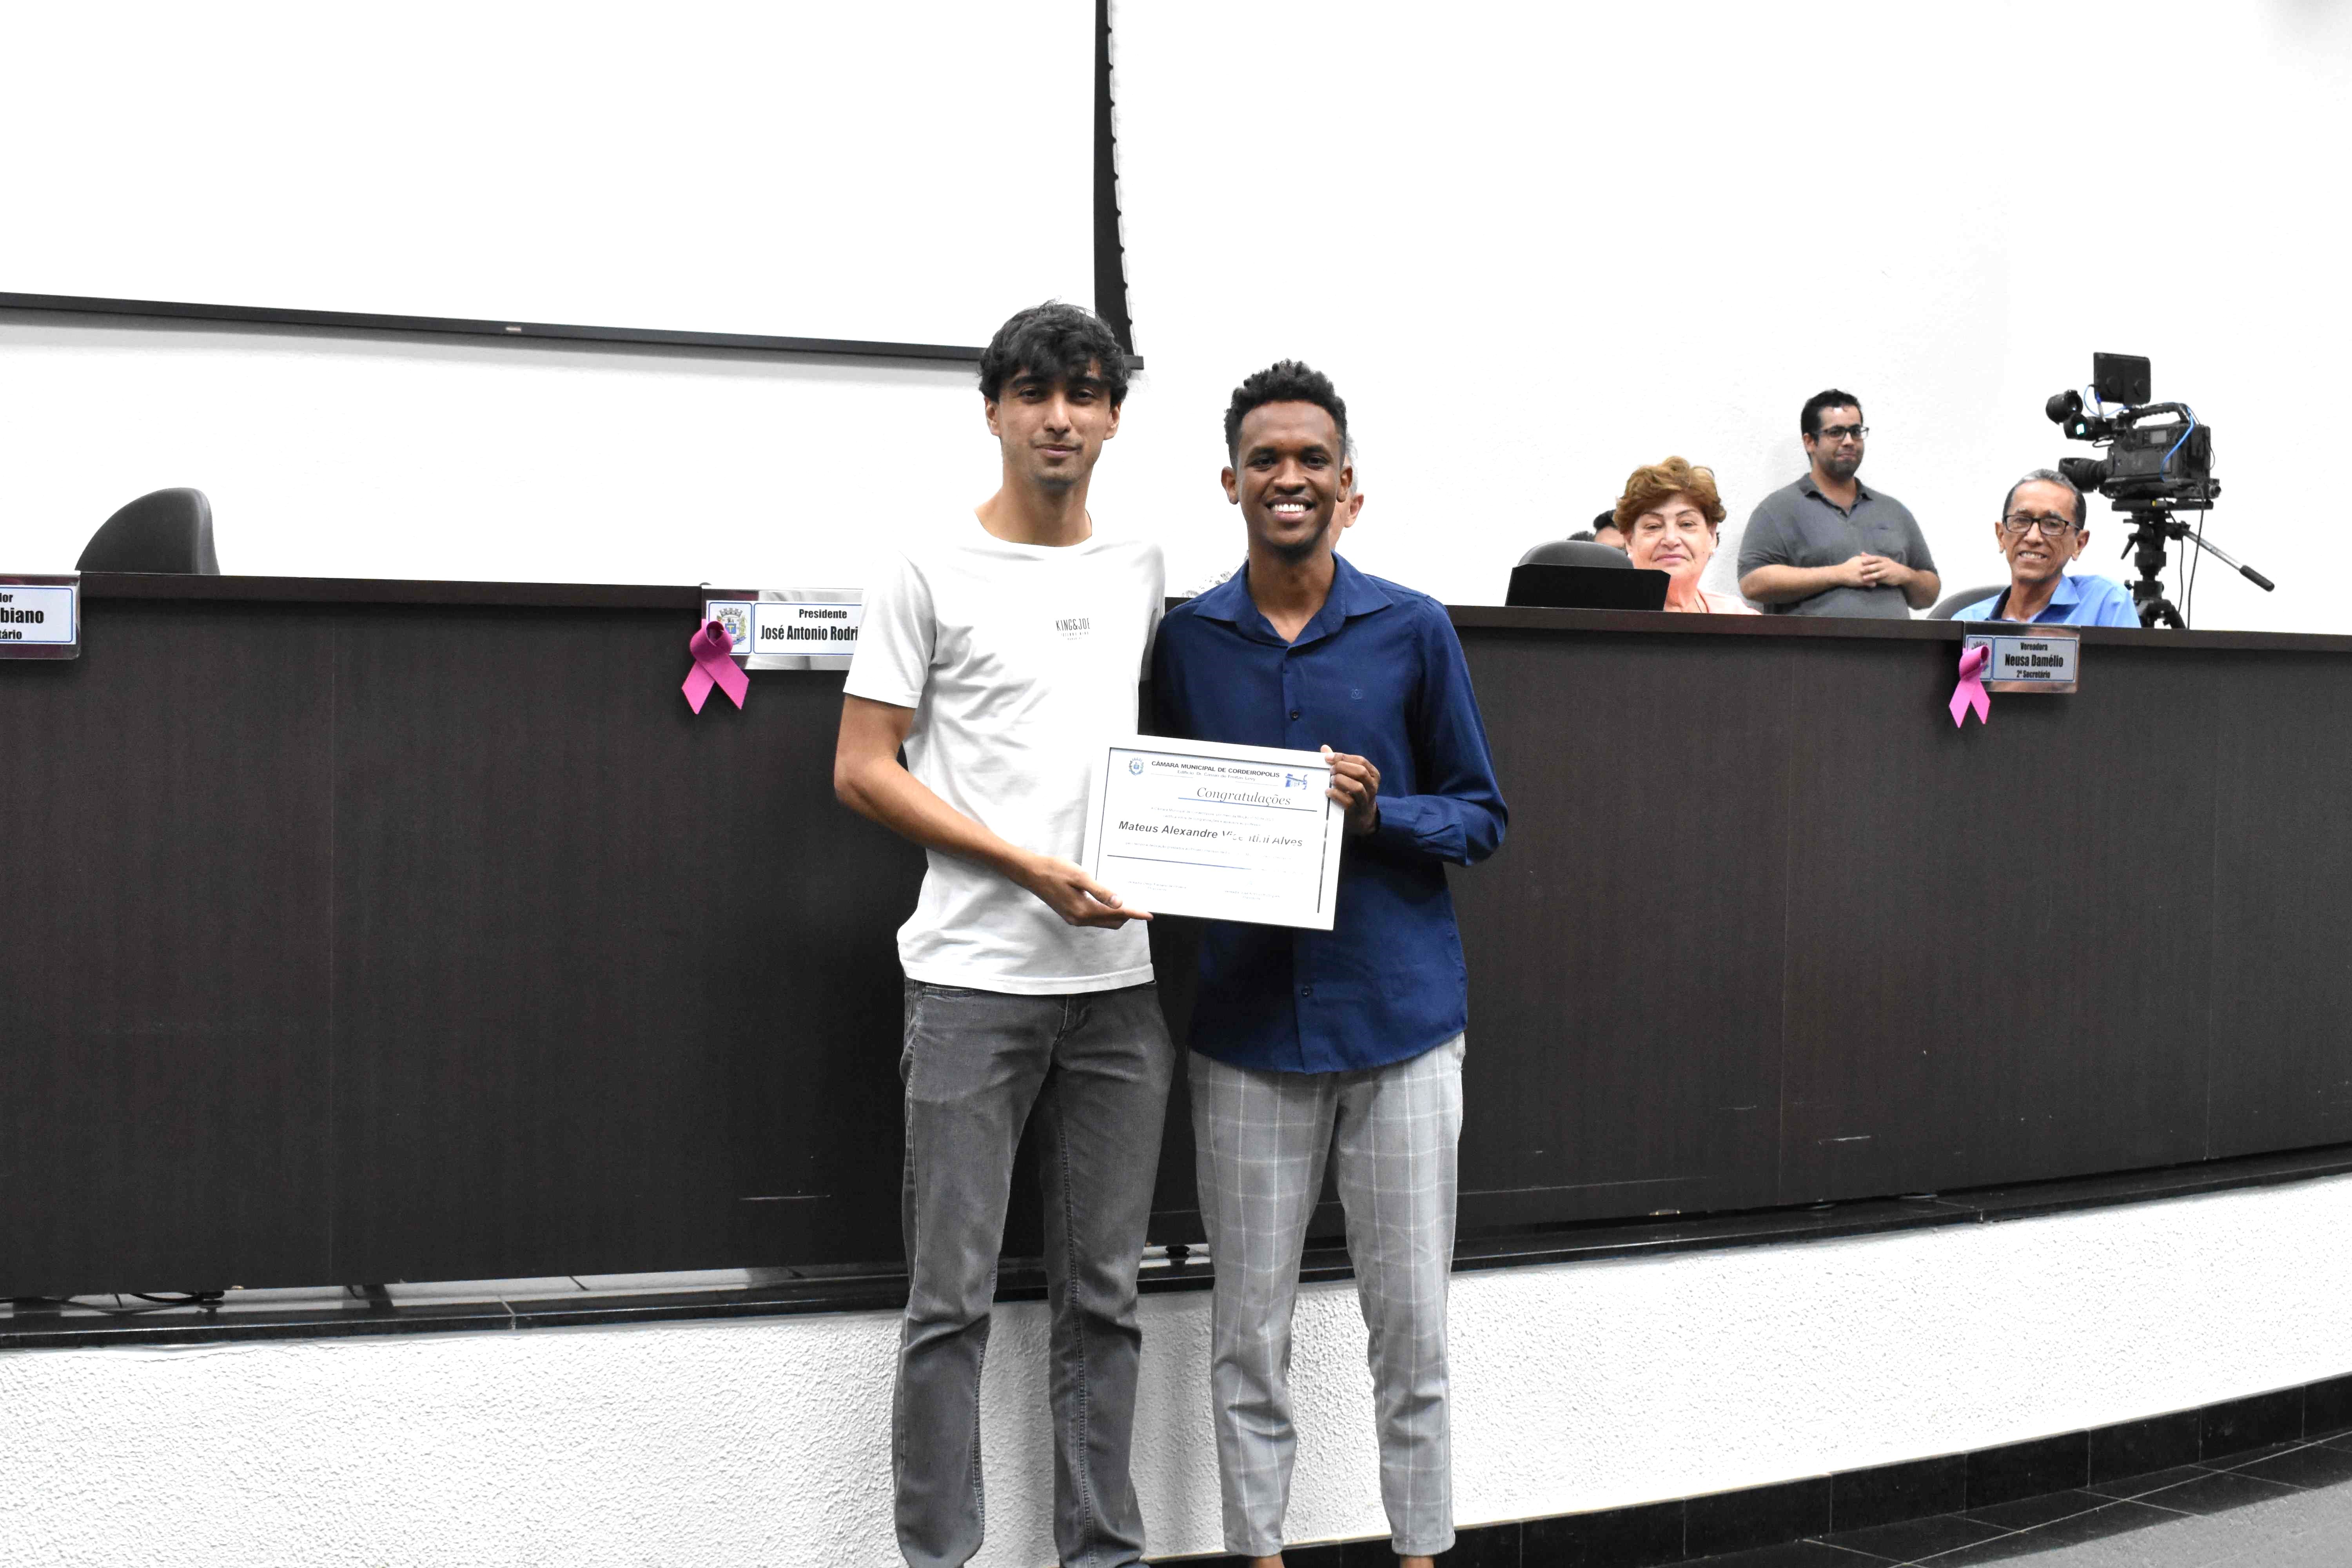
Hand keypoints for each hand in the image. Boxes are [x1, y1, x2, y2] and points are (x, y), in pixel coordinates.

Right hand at [1017, 854, 1149, 927]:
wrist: (1030, 873)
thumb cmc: (1054, 870)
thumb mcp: (1080, 877)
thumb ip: (1100, 891)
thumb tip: (1120, 903)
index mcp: (1083, 910)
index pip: (1116, 914)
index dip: (1134, 913)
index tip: (1149, 915)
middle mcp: (1079, 919)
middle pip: (1112, 922)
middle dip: (1127, 915)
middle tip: (1140, 904)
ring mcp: (1074, 919)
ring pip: (1103, 921)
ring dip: (1116, 914)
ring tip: (1127, 901)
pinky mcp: (1071, 915)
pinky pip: (1094, 918)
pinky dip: (1105, 912)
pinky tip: (1109, 900)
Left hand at [1322, 746, 1381, 836]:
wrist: (1362, 817)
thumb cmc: (1354, 792)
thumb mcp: (1352, 776)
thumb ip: (1340, 763)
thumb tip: (1324, 749)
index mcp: (1373, 774)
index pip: (1361, 761)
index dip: (1343, 757)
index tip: (1328, 757)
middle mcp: (1372, 786)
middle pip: (1360, 772)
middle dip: (1343, 768)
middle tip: (1331, 770)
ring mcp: (1366, 800)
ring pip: (1357, 787)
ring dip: (1341, 781)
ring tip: (1331, 780)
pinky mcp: (1357, 811)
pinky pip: (1348, 802)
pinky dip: (1336, 795)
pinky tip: (1328, 792)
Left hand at [1850, 553, 1910, 588]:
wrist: (1903, 573)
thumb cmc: (1889, 566)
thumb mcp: (1882, 560)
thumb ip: (1871, 558)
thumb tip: (1861, 553)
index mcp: (1884, 559)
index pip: (1876, 558)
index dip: (1869, 559)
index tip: (1861, 560)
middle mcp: (1886, 565)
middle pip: (1877, 565)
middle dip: (1869, 567)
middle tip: (1860, 569)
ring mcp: (1888, 572)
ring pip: (1879, 573)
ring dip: (1871, 575)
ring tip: (1864, 578)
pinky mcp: (1889, 578)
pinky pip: (1882, 580)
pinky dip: (1876, 581)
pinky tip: (1871, 583)